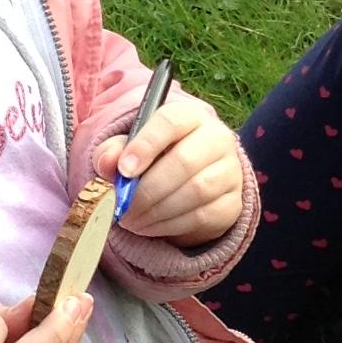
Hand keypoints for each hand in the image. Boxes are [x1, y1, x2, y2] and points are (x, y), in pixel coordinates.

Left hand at [93, 91, 244, 245]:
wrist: (185, 187)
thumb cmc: (152, 162)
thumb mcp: (127, 152)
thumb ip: (112, 152)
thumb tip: (108, 162)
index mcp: (189, 116)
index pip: (170, 122)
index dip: (145, 145)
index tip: (123, 171)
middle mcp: (217, 138)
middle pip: (184, 161)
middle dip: (146, 190)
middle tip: (123, 208)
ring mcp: (230, 171)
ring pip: (195, 191)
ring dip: (157, 211)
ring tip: (132, 220)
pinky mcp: (233, 203)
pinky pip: (202, 216)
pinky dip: (170, 225)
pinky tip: (151, 226)